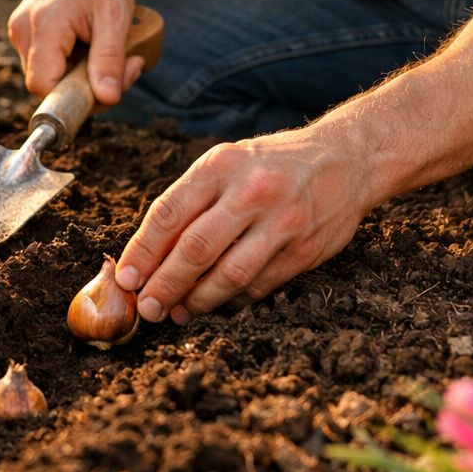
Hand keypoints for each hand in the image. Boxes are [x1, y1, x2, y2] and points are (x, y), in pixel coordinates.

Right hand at [8, 0, 143, 103]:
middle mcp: (22, 30)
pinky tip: (90, 44)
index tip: (109, 87)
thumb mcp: (115, 18)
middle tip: (124, 64)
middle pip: (47, 84)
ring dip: (82, 75)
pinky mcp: (25, 32)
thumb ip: (109, 60)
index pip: (43, 87)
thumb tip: (106, 99)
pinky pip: (47, 63)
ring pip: (48, 76)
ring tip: (106, 48)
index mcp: (43, 25)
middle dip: (87, 85)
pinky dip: (72, 63)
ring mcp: (20, 31)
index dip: (75, 97)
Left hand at [114, 129, 370, 322]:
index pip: (169, 213)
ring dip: (196, 301)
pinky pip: (259, 285)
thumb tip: (149, 254)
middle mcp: (251, 192)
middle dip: (164, 284)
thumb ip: (190, 201)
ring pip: (228, 275)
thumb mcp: (227, 163)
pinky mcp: (304, 250)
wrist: (347, 158)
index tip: (125, 278)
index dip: (142, 251)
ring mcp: (282, 223)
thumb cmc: (271, 164)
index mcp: (222, 165)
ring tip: (176, 312)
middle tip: (146, 308)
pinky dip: (231, 301)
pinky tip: (214, 305)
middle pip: (195, 249)